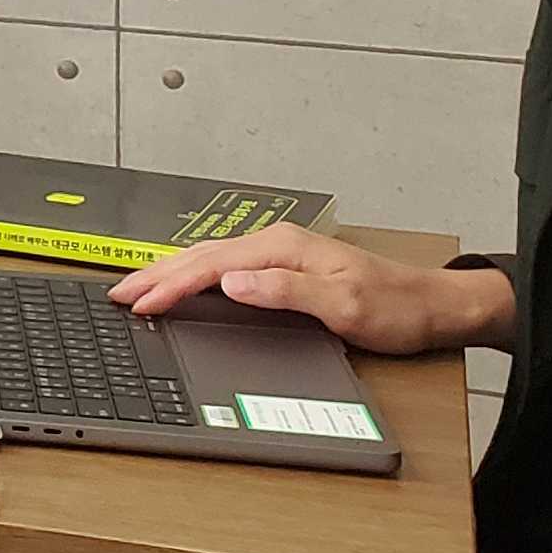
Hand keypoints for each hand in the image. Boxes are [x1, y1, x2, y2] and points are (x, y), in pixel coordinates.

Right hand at [108, 224, 514, 355]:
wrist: (433, 306)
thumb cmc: (396, 308)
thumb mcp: (343, 305)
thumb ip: (285, 291)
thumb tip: (233, 282)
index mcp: (284, 248)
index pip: (212, 266)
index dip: (171, 284)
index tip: (140, 302)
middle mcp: (278, 244)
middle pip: (202, 257)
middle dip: (156, 274)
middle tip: (118, 294)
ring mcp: (281, 254)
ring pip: (210, 260)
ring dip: (171, 273)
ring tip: (138, 287)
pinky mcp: (285, 268)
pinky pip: (225, 268)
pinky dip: (195, 275)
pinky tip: (185, 283)